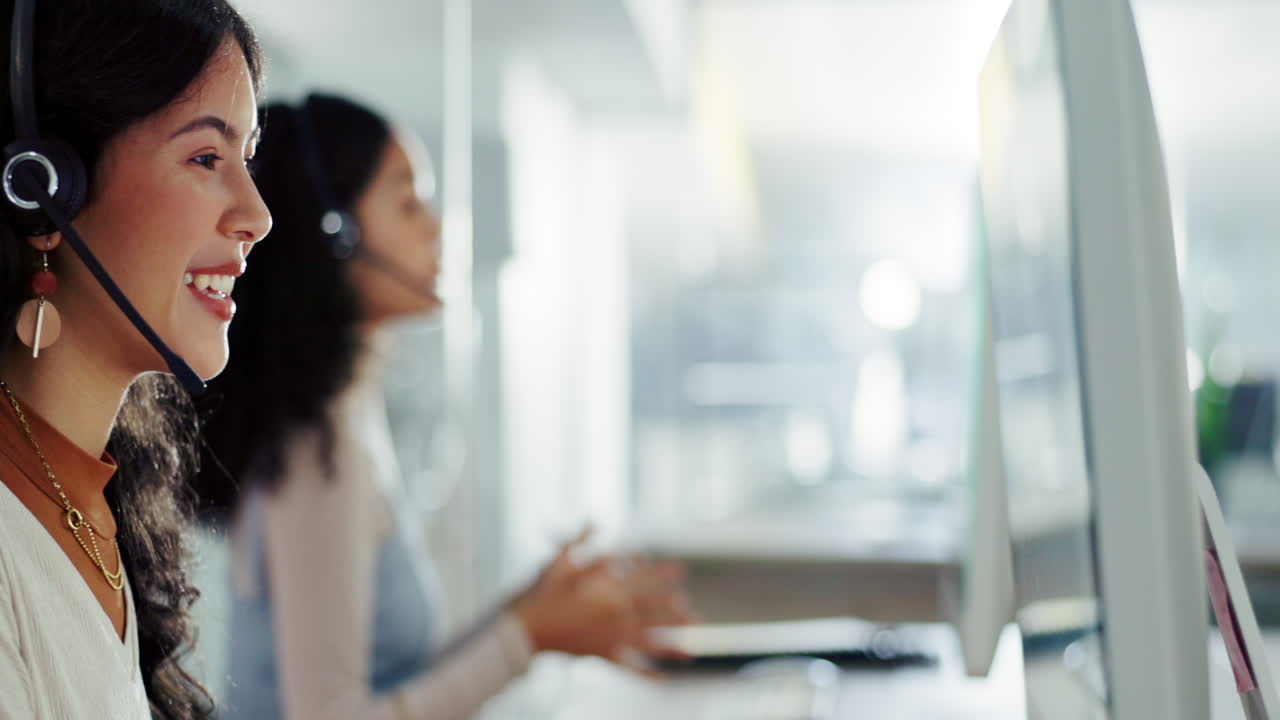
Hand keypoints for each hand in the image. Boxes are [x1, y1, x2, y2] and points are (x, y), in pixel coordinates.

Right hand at [510, 529, 697, 670]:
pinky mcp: (601, 653)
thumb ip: (582, 539)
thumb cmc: (542, 592)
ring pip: (648, 639)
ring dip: (671, 642)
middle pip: (654, 611)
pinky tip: (660, 680)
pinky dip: (643, 675)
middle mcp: (616, 611)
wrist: (525, 626)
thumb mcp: (561, 559)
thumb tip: (595, 520)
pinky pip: (626, 667)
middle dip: (674, 612)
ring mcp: (610, 634)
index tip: (680, 570)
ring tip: (689, 647)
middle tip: (692, 613)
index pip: (643, 577)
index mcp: (609, 587)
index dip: (663, 573)